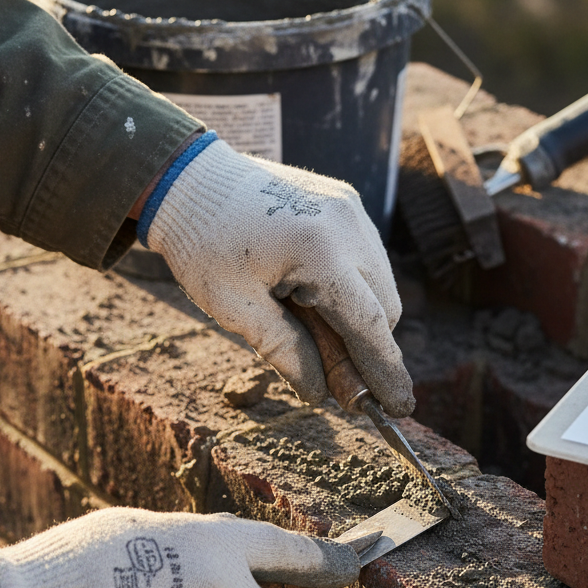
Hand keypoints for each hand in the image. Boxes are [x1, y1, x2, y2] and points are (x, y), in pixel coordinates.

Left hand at [142, 137, 414, 416]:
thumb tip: (322, 394)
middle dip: (367, 348)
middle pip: (384, 308)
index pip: (369, 325)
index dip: (385, 372)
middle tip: (333, 380)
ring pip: (380, 284)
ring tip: (306, 324)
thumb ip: (286, 353)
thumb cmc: (202, 244)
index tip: (399, 409)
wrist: (188, 179)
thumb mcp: (235, 310)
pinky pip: (365, 258)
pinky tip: (309, 296)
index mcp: (319, 250)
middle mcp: (347, 224)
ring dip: (358, 317)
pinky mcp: (345, 202)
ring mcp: (350, 208)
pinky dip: (349, 288)